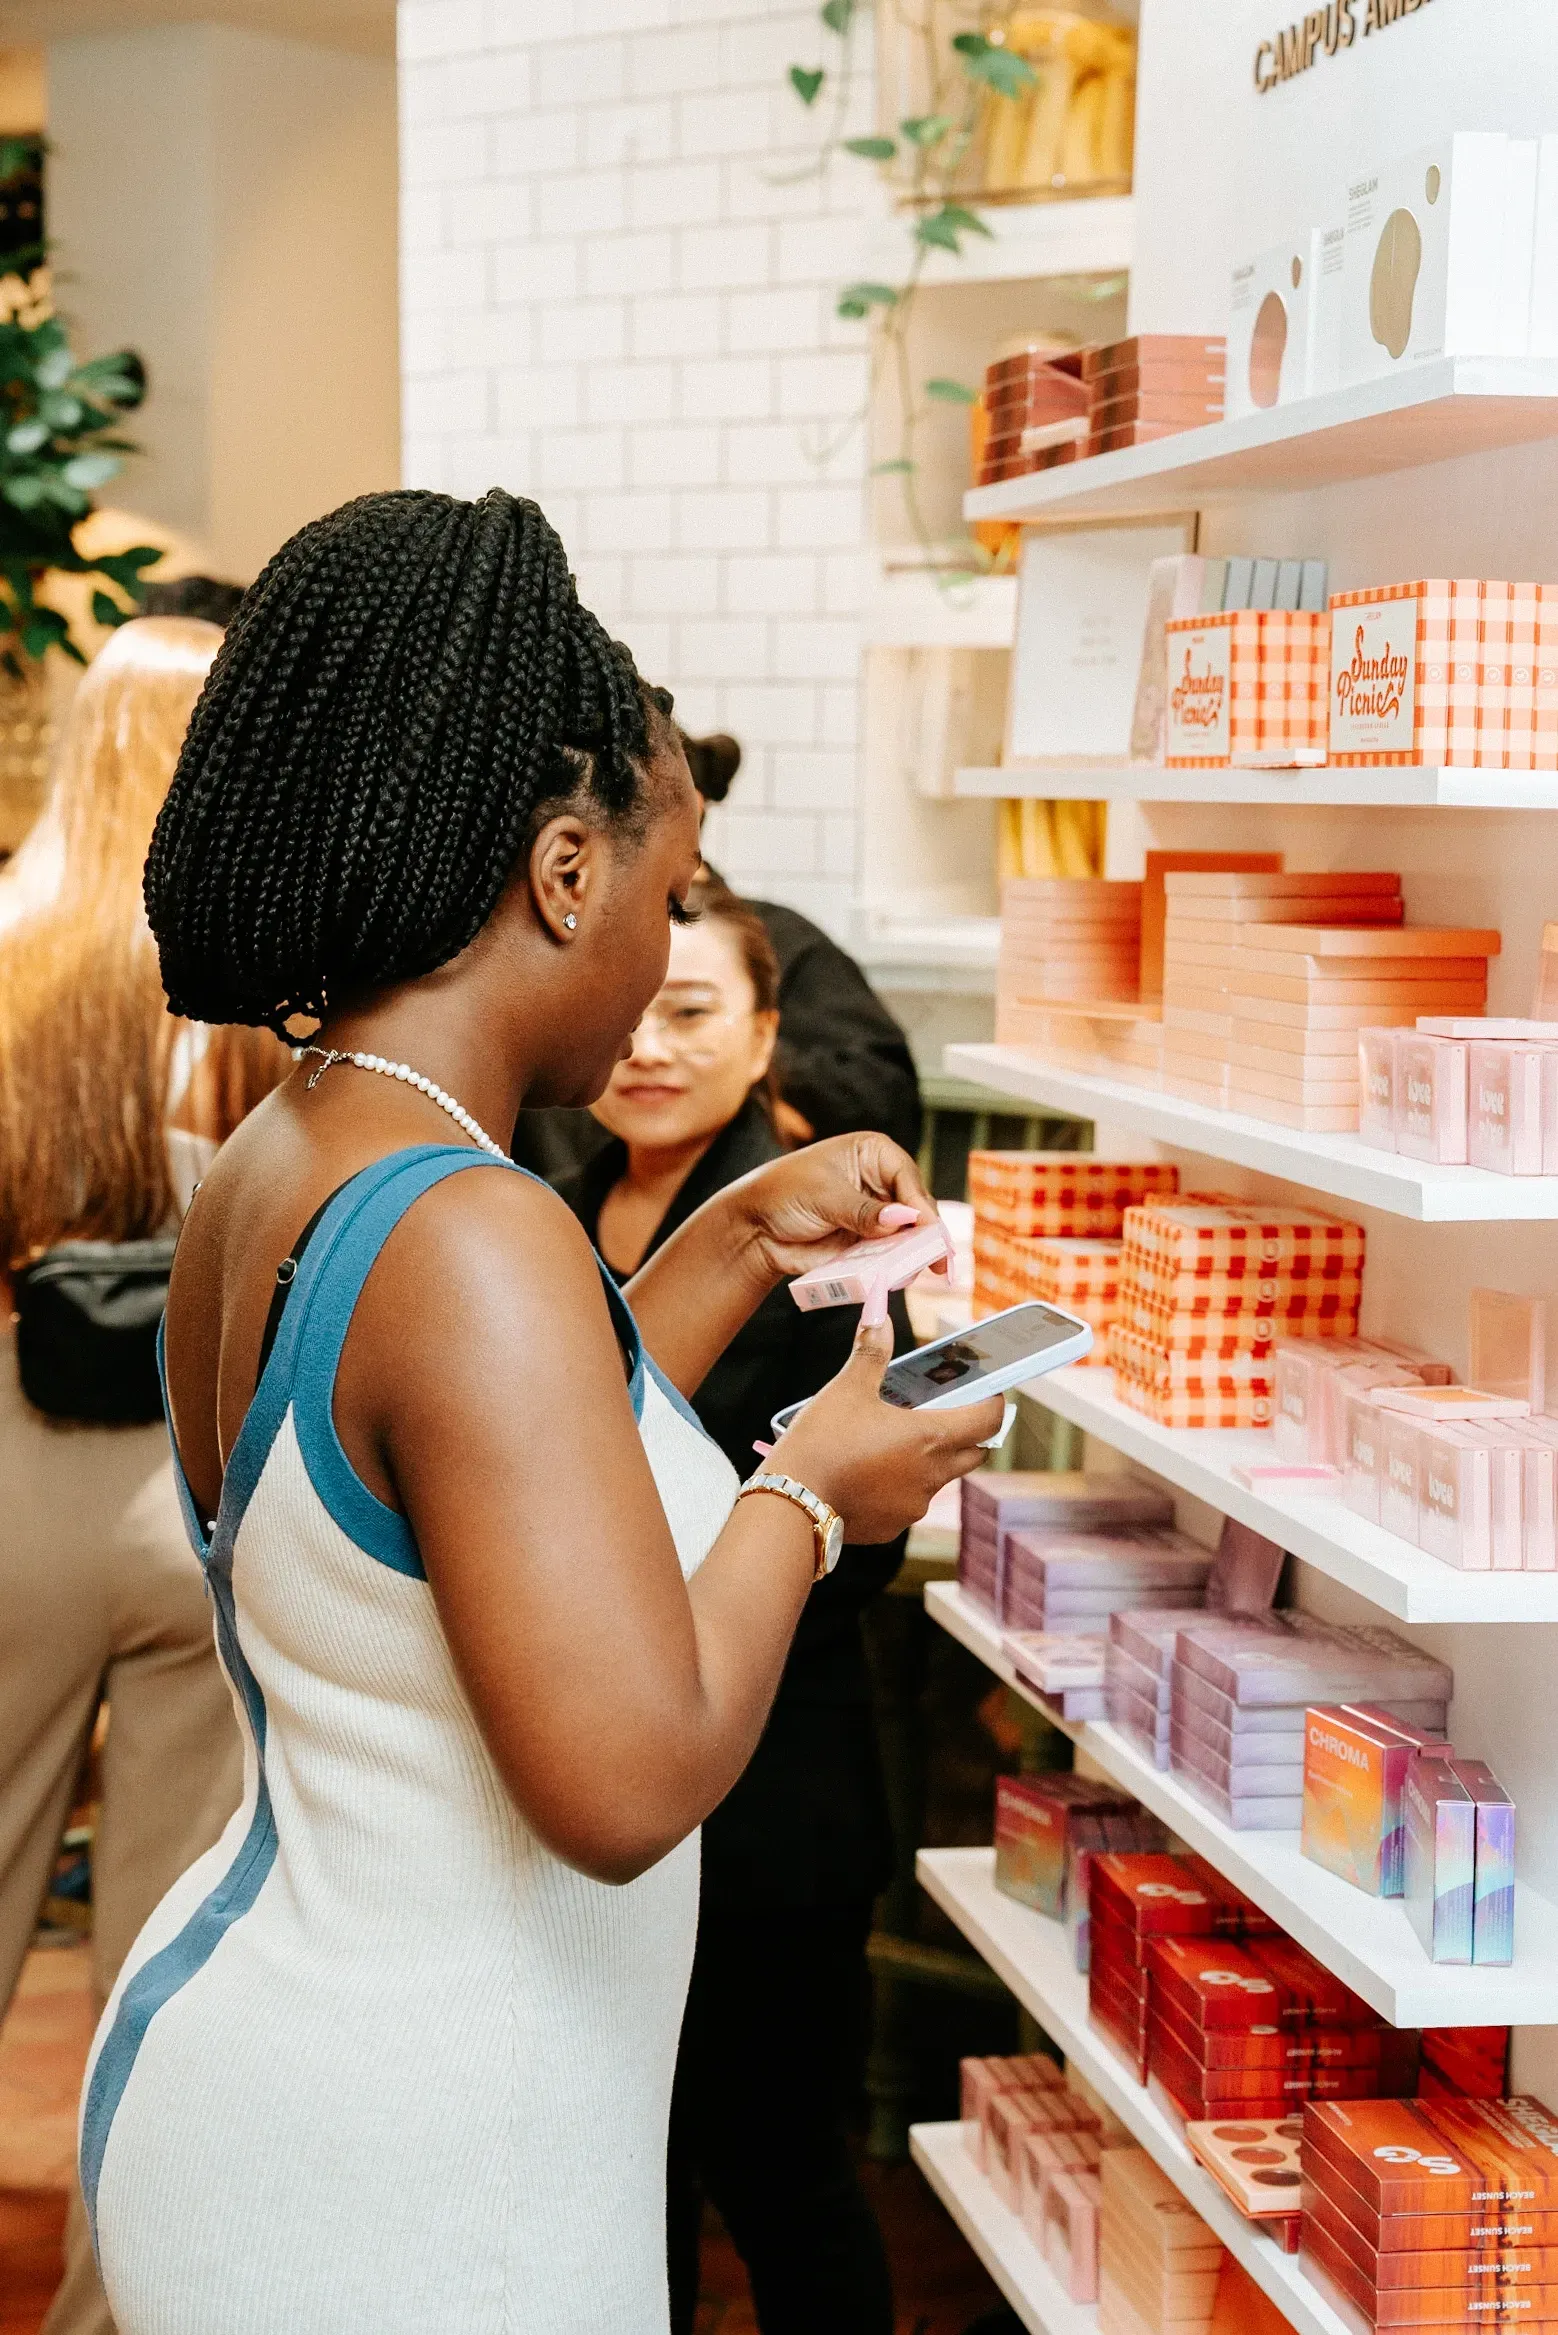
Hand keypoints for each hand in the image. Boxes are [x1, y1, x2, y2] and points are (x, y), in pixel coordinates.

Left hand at [731, 1130, 942, 1287]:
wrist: (755, 1228)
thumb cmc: (783, 1194)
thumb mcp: (824, 1196)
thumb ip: (863, 1211)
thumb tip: (901, 1219)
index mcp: (873, 1154)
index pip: (907, 1176)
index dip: (918, 1203)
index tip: (925, 1226)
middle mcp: (881, 1182)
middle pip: (916, 1208)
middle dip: (925, 1232)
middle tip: (935, 1256)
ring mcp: (879, 1215)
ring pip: (910, 1235)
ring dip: (915, 1252)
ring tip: (923, 1270)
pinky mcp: (871, 1244)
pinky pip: (892, 1256)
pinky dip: (897, 1266)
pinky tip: (902, 1276)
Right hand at [770, 1319, 1003, 1544]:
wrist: (792, 1502)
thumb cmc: (823, 1440)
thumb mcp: (848, 1388)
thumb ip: (871, 1351)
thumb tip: (880, 1314)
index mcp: (931, 1437)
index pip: (987, 1421)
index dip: (993, 1404)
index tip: (988, 1392)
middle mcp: (932, 1476)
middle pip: (972, 1454)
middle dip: (967, 1434)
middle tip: (946, 1413)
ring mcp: (913, 1506)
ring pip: (937, 1480)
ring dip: (929, 1461)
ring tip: (896, 1442)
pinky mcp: (892, 1527)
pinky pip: (907, 1503)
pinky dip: (899, 1487)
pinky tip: (870, 1474)